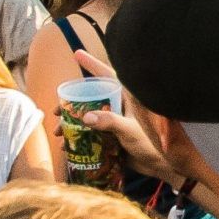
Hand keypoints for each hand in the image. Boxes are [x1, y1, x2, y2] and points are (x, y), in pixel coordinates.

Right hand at [70, 51, 175, 181]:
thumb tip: (86, 116)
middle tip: (57, 111)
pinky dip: (79, 138)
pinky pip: (92, 133)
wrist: (161, 166)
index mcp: (127, 98)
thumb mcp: (130, 130)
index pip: (107, 75)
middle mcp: (119, 106)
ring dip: (73, 123)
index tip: (76, 52)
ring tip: (59, 132)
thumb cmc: (152, 144)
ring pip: (89, 117)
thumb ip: (110, 122)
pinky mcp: (113, 136)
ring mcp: (115, 121)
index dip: (91, 63)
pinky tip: (68, 146)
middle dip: (72, 104)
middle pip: (92, 98)